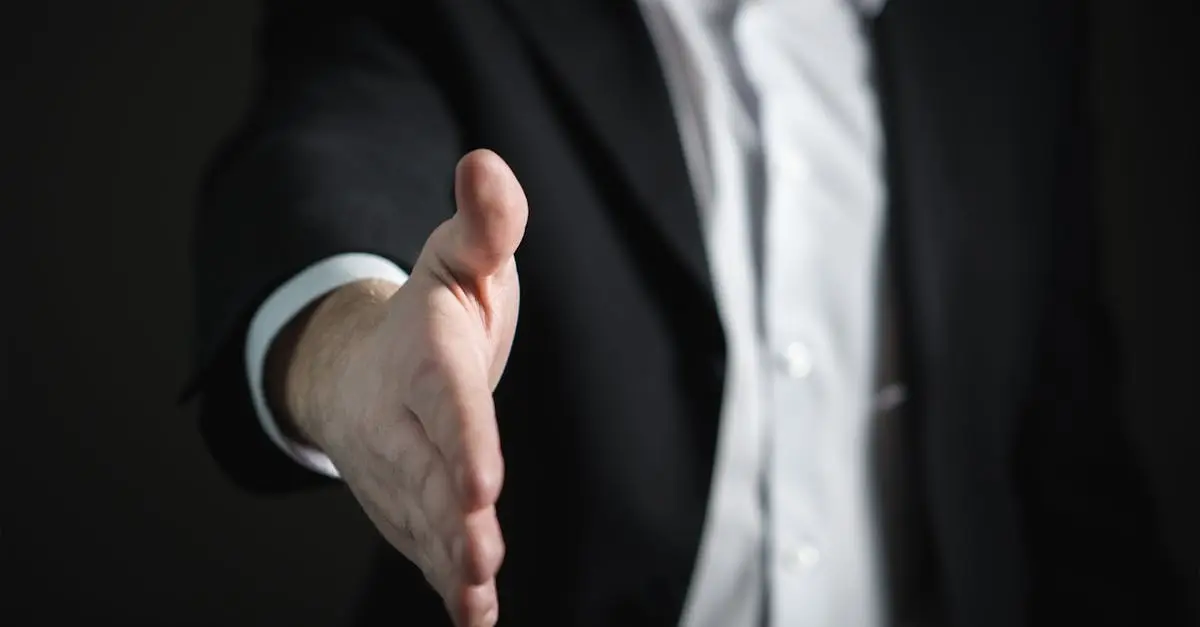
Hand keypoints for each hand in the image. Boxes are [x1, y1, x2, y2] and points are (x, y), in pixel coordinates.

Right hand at [281, 149, 526, 626]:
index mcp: (425, 357)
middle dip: (451, 518)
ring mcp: (399, 468)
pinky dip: (445, 580)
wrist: (361, 361)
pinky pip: (421, 544)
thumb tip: (486, 162)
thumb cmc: (431, 310)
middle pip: (429, 472)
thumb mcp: (461, 257)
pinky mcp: (406, 503)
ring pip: (422, 519)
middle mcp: (402, 419)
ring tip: (475, 596)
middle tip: (480, 556)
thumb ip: (486, 222)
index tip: (482, 484)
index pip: (447, 402)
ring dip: (448, 561)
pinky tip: (473, 616)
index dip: (463, 441)